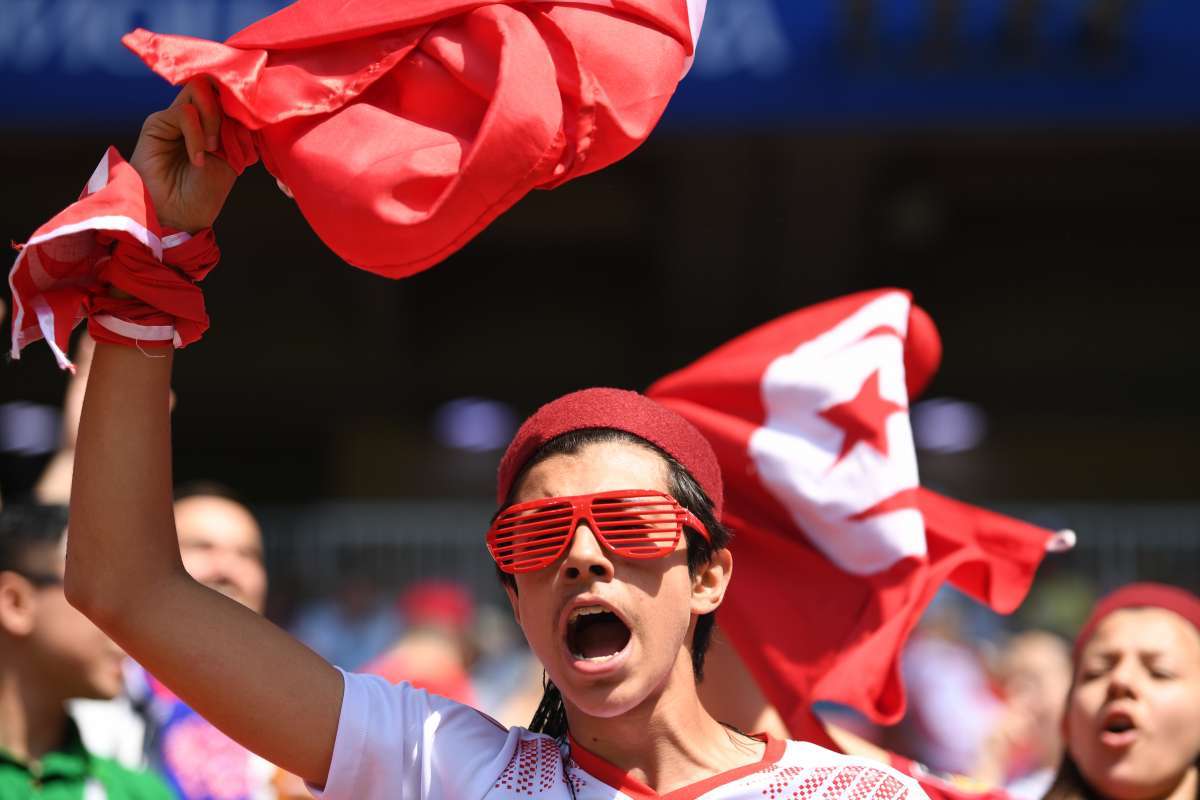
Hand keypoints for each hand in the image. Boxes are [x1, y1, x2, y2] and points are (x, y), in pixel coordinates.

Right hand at [130, 78, 237, 232]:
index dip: (244, 108)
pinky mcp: (158, 122)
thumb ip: (235, 131)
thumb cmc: (205, 193)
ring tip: (213, 148)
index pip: (232, 97)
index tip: (251, 130)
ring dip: (213, 118)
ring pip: (200, 89)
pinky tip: (197, 157)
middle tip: (231, 138)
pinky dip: (197, 133)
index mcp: (219, 124)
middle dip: (229, 107)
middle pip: (217, 85)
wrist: (178, 214)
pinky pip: (185, 112)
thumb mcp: (231, 160)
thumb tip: (242, 108)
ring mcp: (178, 117)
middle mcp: (199, 117)